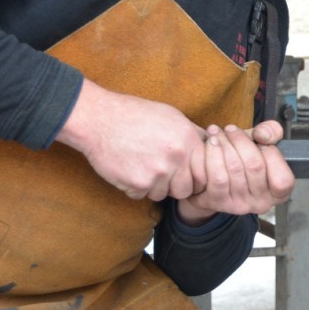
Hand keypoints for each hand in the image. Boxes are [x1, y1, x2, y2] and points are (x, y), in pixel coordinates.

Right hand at [54, 79, 206, 200]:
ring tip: (140, 166)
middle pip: (186, 190)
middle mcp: (177, 157)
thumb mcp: (171, 115)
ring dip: (153, 187)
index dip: (195, 177)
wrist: (99, 119)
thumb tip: (209, 146)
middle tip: (161, 174)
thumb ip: (191, 134)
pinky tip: (127, 168)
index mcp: (188, 139)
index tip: (185, 175)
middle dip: (175, 186)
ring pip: (163, 194)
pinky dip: (134, 187)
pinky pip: (141, 195)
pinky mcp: (138, 184)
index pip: (206, 173)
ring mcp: (158, 172)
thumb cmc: (134, 114)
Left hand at [176, 121, 294, 223]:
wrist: (210, 177)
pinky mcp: (219, 202)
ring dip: (224, 143)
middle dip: (241, 141)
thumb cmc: (241, 159)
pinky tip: (211, 142)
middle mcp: (262, 203)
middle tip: (230, 128)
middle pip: (255, 166)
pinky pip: (218, 177)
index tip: (258, 136)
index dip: (272, 154)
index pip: (283, 179)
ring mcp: (240, 205)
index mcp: (279, 192)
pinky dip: (213, 154)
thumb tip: (264, 135)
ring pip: (234, 168)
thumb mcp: (260, 144)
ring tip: (216, 132)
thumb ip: (272, 133)